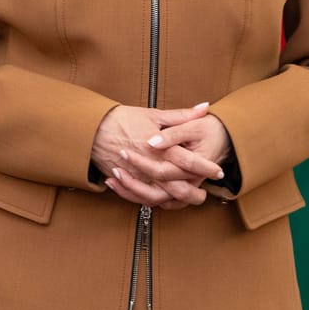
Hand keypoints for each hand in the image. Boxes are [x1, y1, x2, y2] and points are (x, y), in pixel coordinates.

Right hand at [93, 102, 224, 209]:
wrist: (91, 128)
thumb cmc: (121, 118)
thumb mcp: (152, 114)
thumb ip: (181, 115)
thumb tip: (204, 108)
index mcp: (158, 147)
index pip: (188, 161)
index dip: (206, 167)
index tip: (217, 170)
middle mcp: (149, 164)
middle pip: (178, 187)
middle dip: (195, 192)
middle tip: (205, 192)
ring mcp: (137, 176)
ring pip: (161, 197)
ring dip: (176, 200)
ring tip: (187, 198)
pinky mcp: (126, 181)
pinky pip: (141, 198)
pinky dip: (154, 200)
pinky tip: (162, 197)